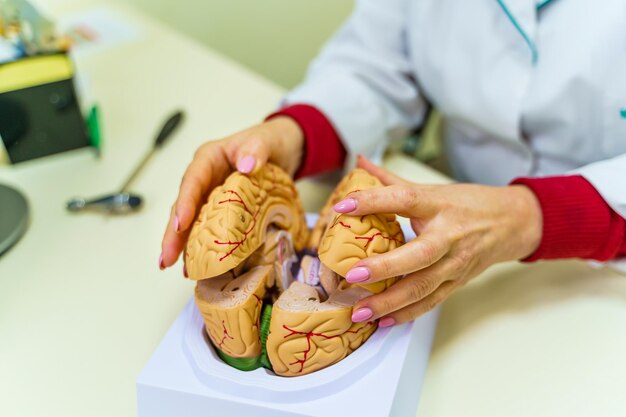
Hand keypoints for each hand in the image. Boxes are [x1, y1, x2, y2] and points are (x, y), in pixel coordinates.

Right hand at [159, 117, 303, 270]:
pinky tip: (196, 265)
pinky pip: (209, 229)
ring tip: (175, 268)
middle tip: (165, 258)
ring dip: (183, 245)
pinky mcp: (222, 210)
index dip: (185, 204)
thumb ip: (256, 150)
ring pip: (192, 222)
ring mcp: (212, 195)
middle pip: (184, 206)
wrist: (284, 149)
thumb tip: (246, 166)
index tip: (180, 224)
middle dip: (173, 234)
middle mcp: (205, 178)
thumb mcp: (265, 141)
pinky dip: (202, 246)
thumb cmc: (270, 141)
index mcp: (209, 158)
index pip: (192, 181)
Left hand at [338, 156, 542, 325]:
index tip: (342, 207)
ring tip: (360, 310)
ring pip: (423, 286)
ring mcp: (455, 263)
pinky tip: (382, 321)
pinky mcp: (457, 282)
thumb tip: (359, 163)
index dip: (372, 201)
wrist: (512, 223)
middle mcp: (448, 235)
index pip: (402, 199)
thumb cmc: (467, 204)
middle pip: (418, 254)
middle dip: (384, 267)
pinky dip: (406, 314)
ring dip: (390, 302)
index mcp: (437, 204)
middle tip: (352, 275)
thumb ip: (390, 179)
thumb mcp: (432, 188)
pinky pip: (430, 302)